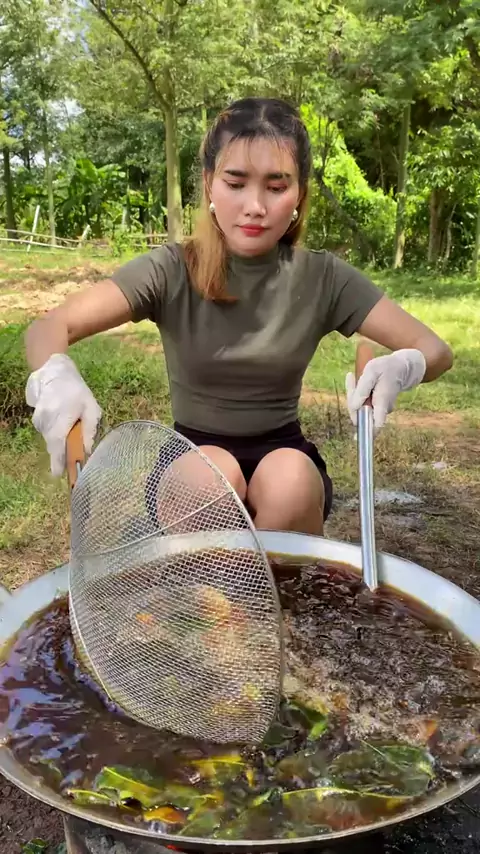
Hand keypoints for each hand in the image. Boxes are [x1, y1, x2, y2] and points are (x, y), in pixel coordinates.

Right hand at [25, 353, 101, 475]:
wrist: (54, 372)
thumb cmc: (77, 390)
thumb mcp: (91, 408)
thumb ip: (90, 429)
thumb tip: (88, 450)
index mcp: (62, 417)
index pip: (58, 444)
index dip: (58, 461)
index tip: (59, 475)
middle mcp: (46, 419)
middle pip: (53, 445)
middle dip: (61, 455)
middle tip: (70, 461)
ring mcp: (38, 418)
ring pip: (49, 438)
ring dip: (59, 440)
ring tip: (69, 428)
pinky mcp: (35, 418)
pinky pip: (46, 432)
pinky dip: (54, 432)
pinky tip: (61, 422)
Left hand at [345, 348, 425, 433]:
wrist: (401, 368)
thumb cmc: (387, 368)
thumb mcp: (372, 371)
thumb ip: (363, 389)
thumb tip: (354, 406)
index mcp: (383, 402)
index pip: (377, 424)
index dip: (368, 432)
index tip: (357, 438)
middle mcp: (382, 409)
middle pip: (360, 413)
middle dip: (351, 398)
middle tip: (351, 378)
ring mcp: (379, 409)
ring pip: (359, 407)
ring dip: (353, 393)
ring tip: (353, 376)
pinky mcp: (375, 406)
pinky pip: (361, 403)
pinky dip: (356, 392)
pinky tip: (354, 378)